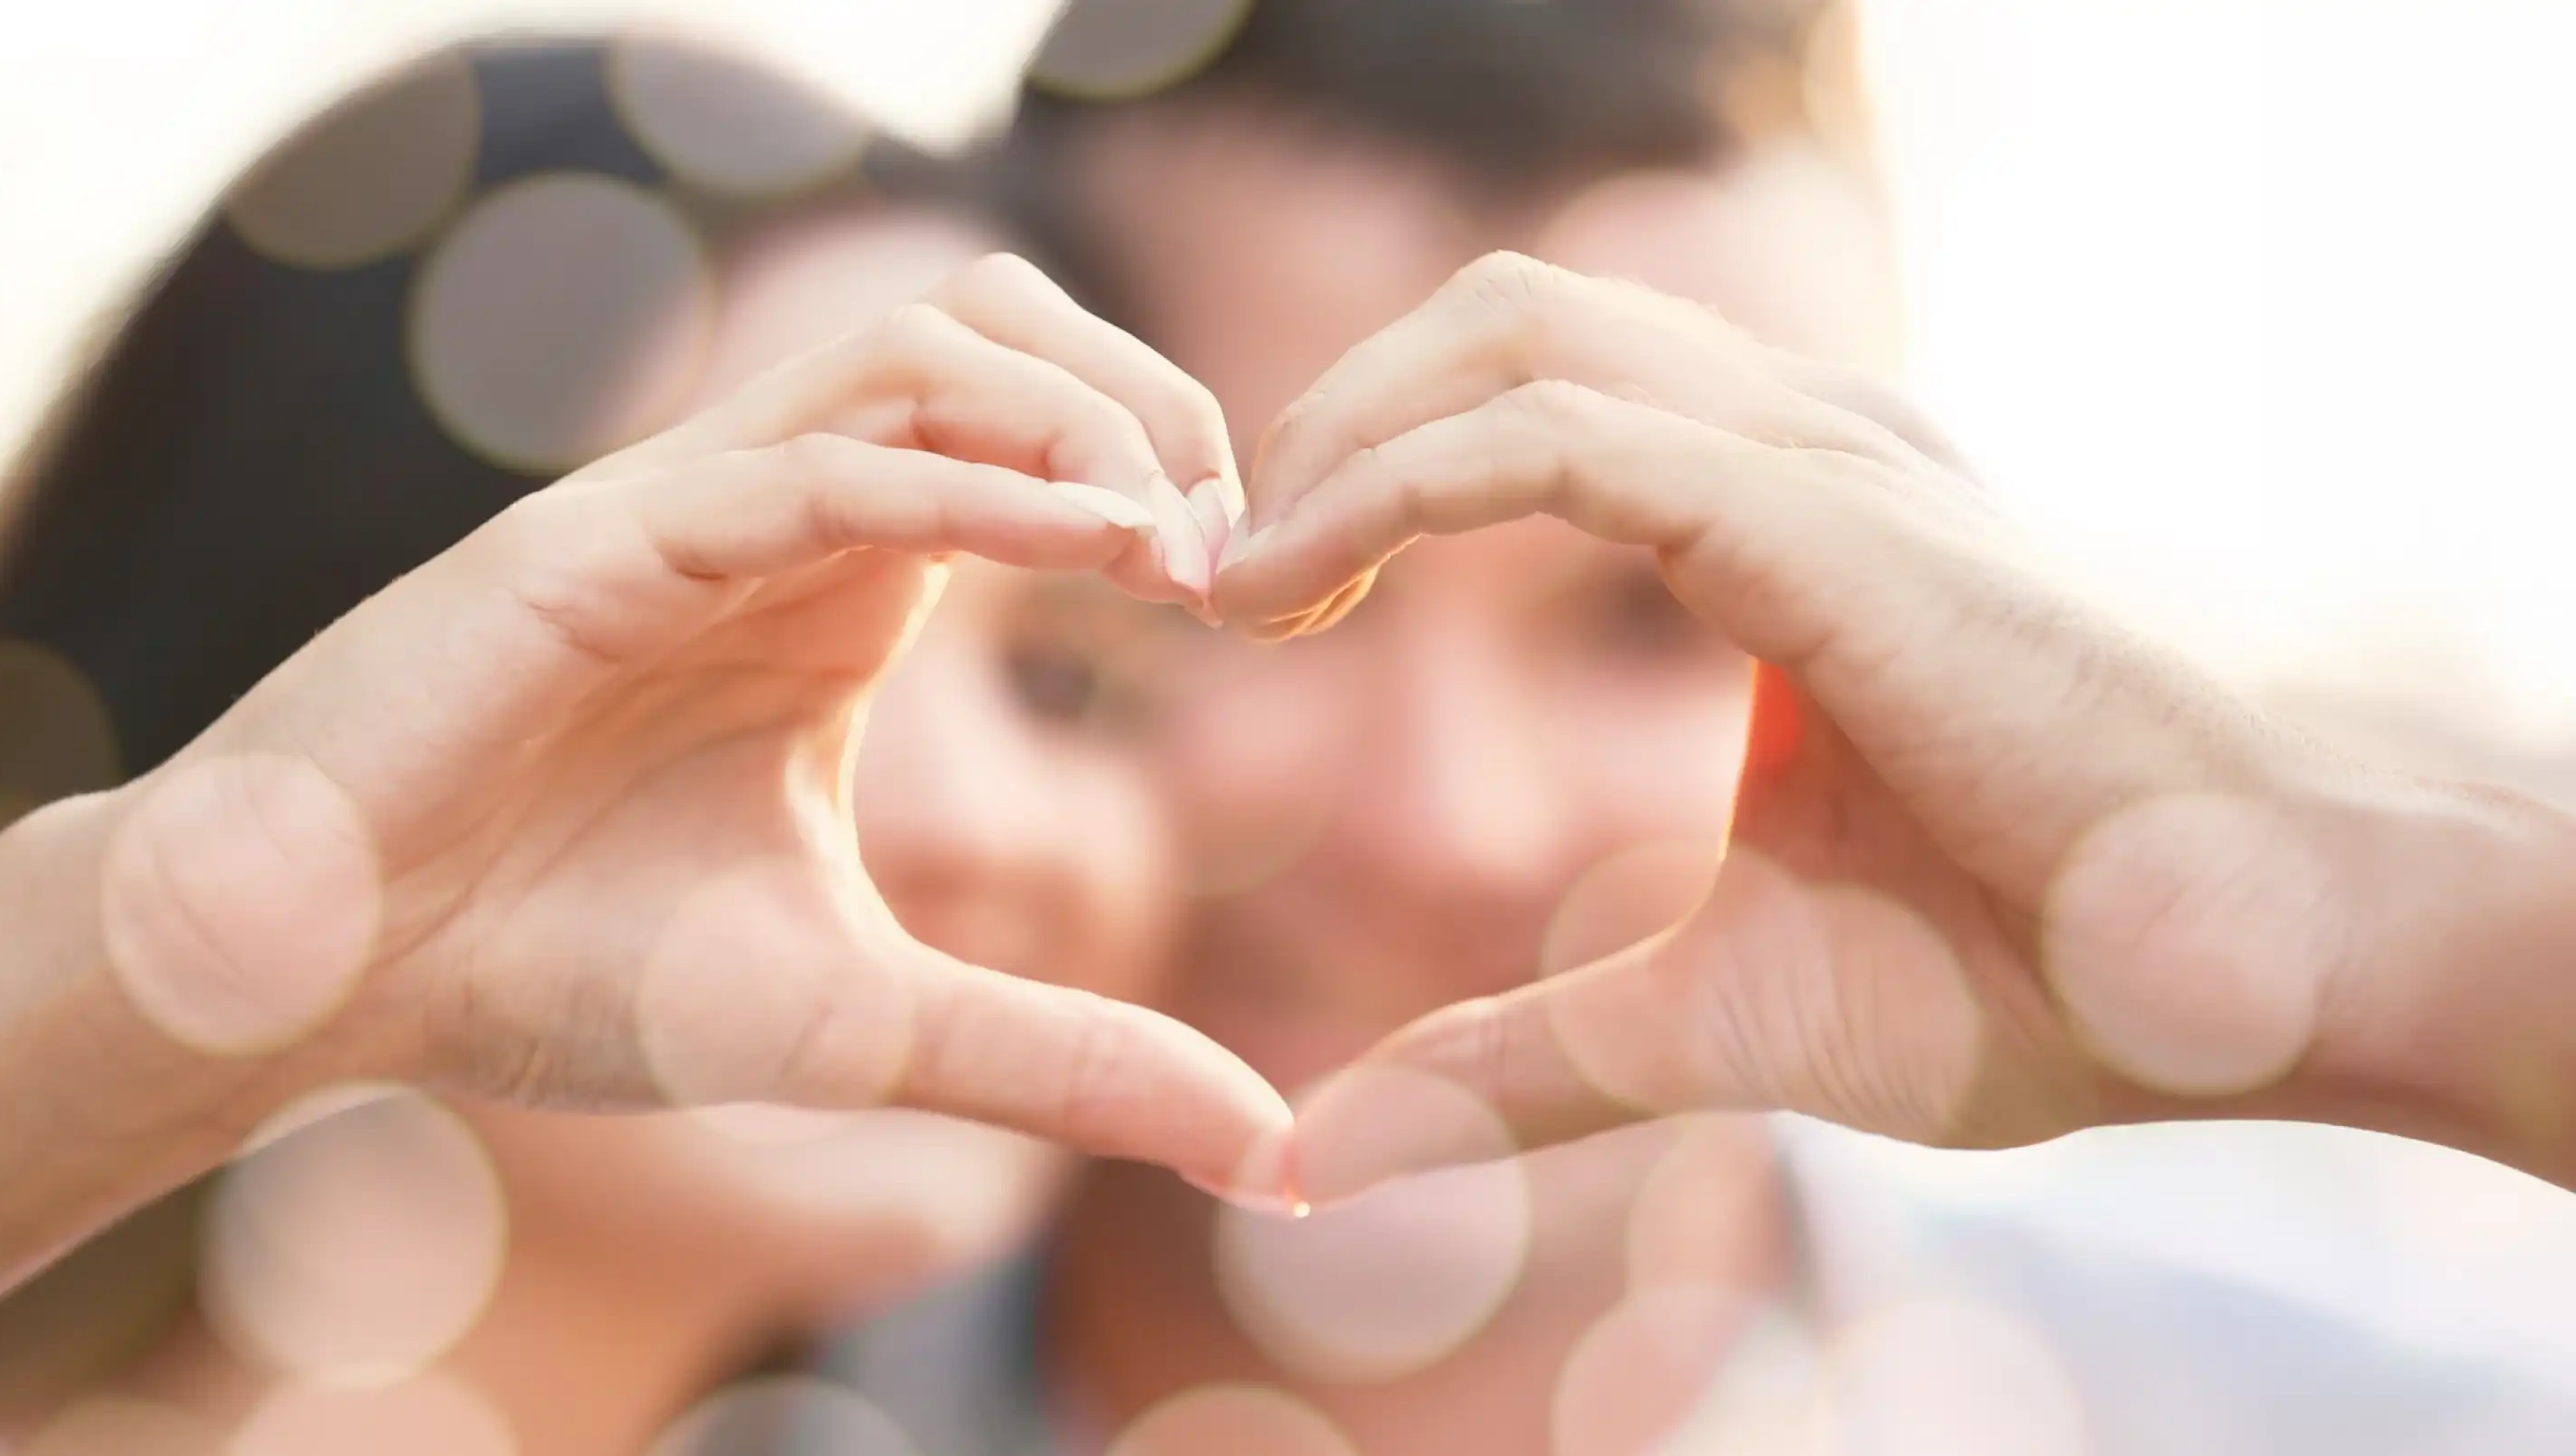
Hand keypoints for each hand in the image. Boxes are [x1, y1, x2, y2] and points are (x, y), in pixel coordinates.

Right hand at [98, 254, 1279, 1185]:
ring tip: (1181, 541)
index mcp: (842, 588)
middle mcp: (777, 517)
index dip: (1172, 483)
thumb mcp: (869, 1025)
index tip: (1268, 599)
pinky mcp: (602, 541)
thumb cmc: (565, 974)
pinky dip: (968, 485)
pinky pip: (815, 465)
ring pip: (916, 353)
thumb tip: (1268, 1151)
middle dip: (1152, 404)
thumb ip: (1065, 1059)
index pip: (1040, 441)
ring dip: (1078, 416)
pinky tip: (1096, 543)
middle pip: (1001, 337)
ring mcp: (687, 507)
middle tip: (1242, 546)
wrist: (320, 978)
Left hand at [1218, 253, 2547, 1200]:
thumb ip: (1520, 1058)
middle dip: (1323, 423)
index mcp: (1785, 518)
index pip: (1523, 402)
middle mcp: (1799, 442)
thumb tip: (1322, 1153)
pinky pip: (1547, 440)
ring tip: (1230, 584)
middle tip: (1211, 577)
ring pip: (1507, 336)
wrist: (2256, 958)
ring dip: (1333, 437)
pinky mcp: (1820, 512)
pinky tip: (1290, 592)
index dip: (1360, 473)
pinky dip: (1389, 489)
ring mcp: (1818, 453)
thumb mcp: (1718, 1011)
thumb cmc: (2045, 968)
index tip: (1247, 606)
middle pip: (1493, 323)